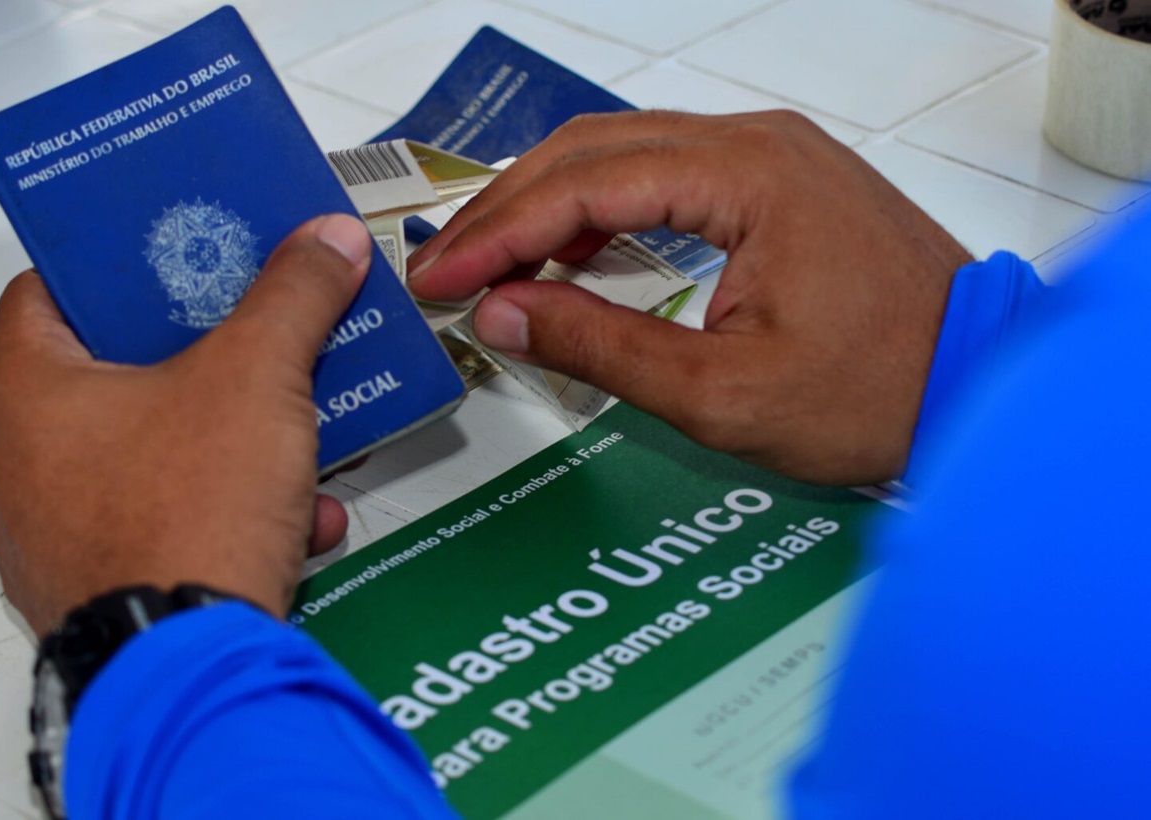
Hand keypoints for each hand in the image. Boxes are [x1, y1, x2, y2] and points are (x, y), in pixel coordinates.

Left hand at [0, 214, 372, 634]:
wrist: (192, 665)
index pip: (51, 289)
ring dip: (230, 439)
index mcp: (31, 393)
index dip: (120, 263)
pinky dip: (232, 512)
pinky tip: (297, 518)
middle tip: (254, 329)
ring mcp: (60, 533)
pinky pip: (171, 523)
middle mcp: (26, 463)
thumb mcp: (257, 377)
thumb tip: (325, 238)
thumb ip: (293, 296)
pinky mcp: (105, 586)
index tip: (182, 253)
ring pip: (152, 455)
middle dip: (202, 352)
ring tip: (294, 427)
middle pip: (116, 373)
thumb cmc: (190, 510)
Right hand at [408, 110, 971, 484]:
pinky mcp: (780, 182)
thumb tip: (502, 314)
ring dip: (551, 203)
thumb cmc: (877, 393)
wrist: (983, 384)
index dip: (496, 231)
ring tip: (492, 262)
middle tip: (445, 266)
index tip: (438, 276)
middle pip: (594, 150)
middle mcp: (758, 143)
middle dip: (507, 207)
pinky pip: (668, 173)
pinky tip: (573, 254)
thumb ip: (601, 348)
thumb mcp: (722, 394)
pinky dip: (606, 209)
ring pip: (626, 153)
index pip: (583, 185)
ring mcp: (773, 155)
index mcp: (748, 176)